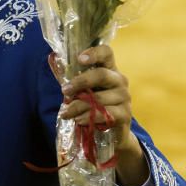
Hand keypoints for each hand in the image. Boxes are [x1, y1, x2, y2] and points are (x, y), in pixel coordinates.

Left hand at [57, 45, 148, 185]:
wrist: (113, 132)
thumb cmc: (95, 107)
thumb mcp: (86, 92)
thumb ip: (76, 84)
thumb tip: (61, 81)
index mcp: (109, 69)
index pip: (106, 53)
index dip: (94, 53)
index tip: (79, 59)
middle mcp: (119, 80)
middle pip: (102, 74)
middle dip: (80, 82)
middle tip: (64, 91)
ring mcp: (124, 97)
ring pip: (99, 98)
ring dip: (78, 106)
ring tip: (66, 113)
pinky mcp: (125, 114)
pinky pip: (104, 114)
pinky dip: (88, 118)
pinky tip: (79, 121)